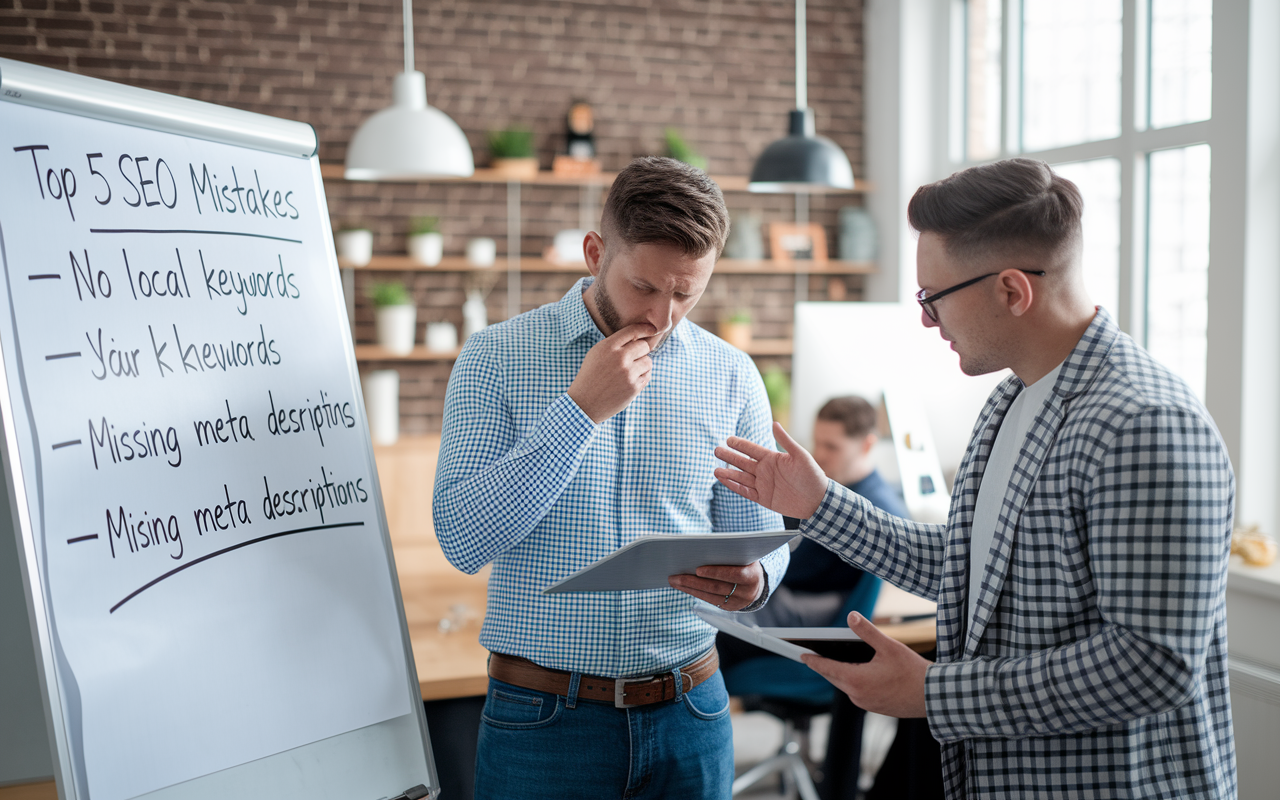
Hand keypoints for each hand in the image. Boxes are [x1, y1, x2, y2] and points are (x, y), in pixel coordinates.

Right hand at [567, 323, 656, 422]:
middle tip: (631, 359)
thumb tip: (638, 336)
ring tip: (629, 372)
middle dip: (640, 351)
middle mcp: (619, 358)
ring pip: (648, 361)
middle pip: (644, 346)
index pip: (633, 331)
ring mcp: (628, 373)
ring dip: (642, 365)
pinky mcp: (634, 387)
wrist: (585, 403)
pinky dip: (642, 377)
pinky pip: (648, 375)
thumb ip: (615, 344)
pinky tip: (629, 381)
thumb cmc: (591, 376)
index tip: (652, 330)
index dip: (645, 329)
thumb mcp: (596, 353)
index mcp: (608, 347)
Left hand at [668, 561, 763, 611]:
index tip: (697, 569)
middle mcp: (747, 592)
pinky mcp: (729, 608)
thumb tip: (702, 550)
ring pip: (710, 595)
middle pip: (717, 587)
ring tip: (674, 581)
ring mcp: (738, 602)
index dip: (716, 572)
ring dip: (689, 588)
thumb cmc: (746, 563)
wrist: (757, 582)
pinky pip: (709, 600)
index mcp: (753, 576)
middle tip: (675, 576)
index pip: (734, 574)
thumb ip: (730, 553)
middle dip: (694, 581)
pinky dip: (695, 592)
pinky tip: (683, 586)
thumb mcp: (744, 556)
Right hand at [714, 422, 827, 518]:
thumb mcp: (800, 456)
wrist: (818, 500)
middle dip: (729, 457)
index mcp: (773, 459)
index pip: (752, 450)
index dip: (740, 445)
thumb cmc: (812, 476)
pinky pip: (745, 492)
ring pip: (741, 477)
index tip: (728, 439)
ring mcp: (763, 485)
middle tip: (716, 450)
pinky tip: (725, 482)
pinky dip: (735, 487)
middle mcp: (765, 471)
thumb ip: (785, 441)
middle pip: (743, 462)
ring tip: (715, 470)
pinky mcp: (763, 498)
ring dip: (729, 473)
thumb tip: (774, 423)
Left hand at [800, 612, 930, 717]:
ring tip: (834, 660)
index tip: (801, 655)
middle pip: (834, 677)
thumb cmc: (912, 671)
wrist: (933, 697)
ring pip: (846, 685)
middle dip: (825, 665)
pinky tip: (858, 672)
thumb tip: (851, 615)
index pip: (826, 668)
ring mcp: (866, 704)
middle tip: (814, 654)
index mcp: (856, 680)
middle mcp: (857, 695)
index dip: (813, 660)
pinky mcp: (875, 708)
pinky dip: (853, 681)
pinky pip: (857, 692)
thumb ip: (867, 631)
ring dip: (840, 673)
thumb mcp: (889, 646)